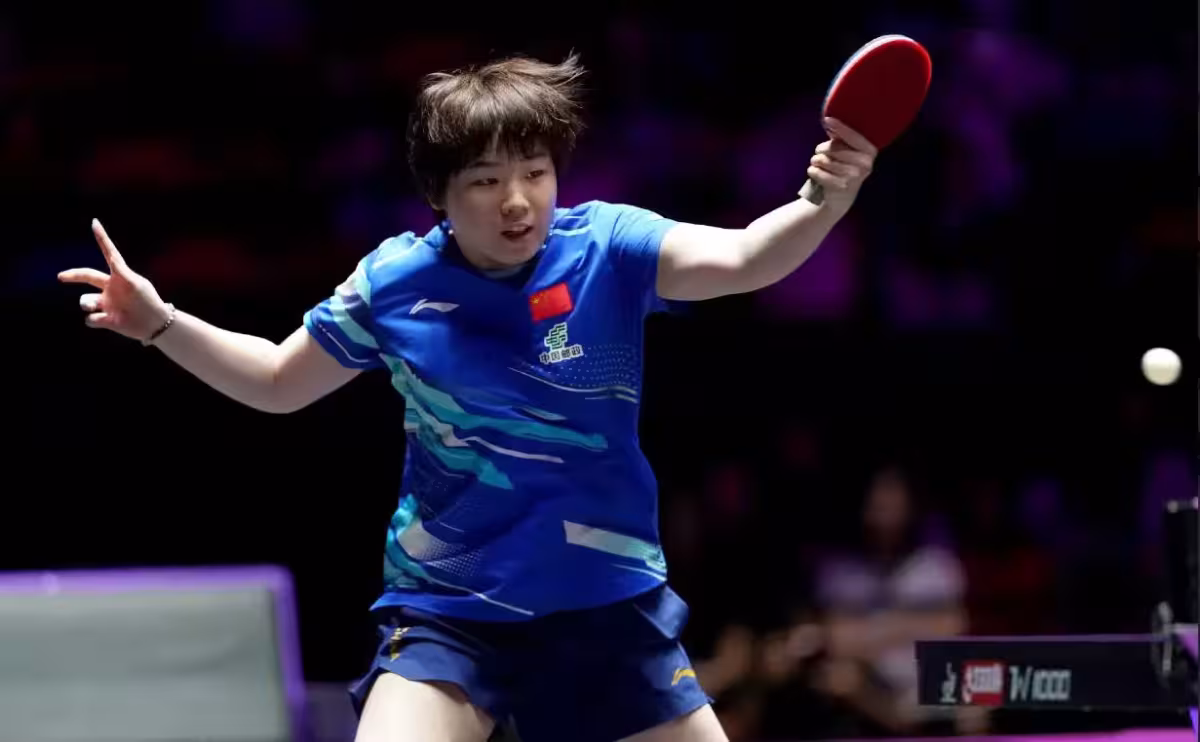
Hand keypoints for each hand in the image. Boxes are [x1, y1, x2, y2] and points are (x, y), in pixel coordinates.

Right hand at [59, 219, 170, 341]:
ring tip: (95, 307)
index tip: (95, 222)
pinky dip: (95, 319)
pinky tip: (108, 320)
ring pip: (86, 301)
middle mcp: (110, 288)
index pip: (108, 253)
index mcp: (119, 276)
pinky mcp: (105, 319)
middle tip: (61, 277)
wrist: (155, 325)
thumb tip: (113, 256)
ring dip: (87, 303)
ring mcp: (106, 303)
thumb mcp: (136, 284)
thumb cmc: (148, 302)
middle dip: (73, 276)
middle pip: (87, 277)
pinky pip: (90, 319)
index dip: (102, 238)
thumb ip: (122, 271)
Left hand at [806, 117, 876, 207]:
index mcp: (870, 151)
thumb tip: (829, 120)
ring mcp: (854, 176)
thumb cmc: (842, 167)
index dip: (839, 127)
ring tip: (818, 164)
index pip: (852, 136)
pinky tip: (816, 173)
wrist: (840, 197)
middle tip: (820, 153)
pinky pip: (817, 172)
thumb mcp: (846, 151)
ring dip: (815, 161)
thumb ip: (841, 137)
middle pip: (833, 148)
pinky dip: (812, 171)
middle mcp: (865, 163)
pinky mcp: (841, 186)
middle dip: (821, 149)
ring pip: (823, 160)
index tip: (827, 119)